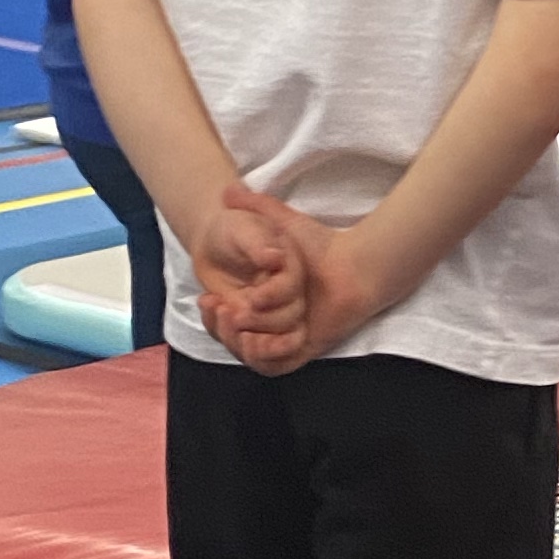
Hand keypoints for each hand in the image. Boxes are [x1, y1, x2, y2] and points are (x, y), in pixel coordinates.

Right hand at [200, 195, 393, 377]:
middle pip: (233, 339)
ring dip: (237, 340)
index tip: (204, 296)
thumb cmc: (321, 245)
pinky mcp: (303, 351)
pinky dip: (263, 355)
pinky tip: (255, 336)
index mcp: (262, 301)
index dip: (210, 311)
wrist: (354, 267)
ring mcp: (287, 339)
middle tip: (217, 306)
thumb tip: (227, 191)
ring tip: (234, 315)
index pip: (225, 316)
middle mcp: (272, 324)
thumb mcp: (281, 224)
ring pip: (250, 354)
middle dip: (218, 326)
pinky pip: (275, 367)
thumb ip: (255, 206)